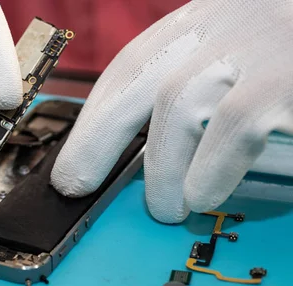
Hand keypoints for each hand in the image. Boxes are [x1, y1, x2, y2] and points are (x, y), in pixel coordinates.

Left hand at [51, 0, 292, 222]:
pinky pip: (234, 126)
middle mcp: (234, 19)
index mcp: (215, 15)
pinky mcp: (292, 79)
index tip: (76, 150)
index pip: (136, 60)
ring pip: (178, 102)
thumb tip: (151, 145)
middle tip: (74, 184)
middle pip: (140, 76)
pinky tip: (203, 194)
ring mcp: (268, 43)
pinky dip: (210, 169)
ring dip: (160, 166)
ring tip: (164, 206)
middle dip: (96, 136)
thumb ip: (203, 84)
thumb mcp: (250, 53)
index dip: (98, 109)